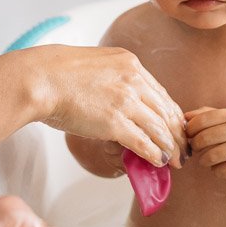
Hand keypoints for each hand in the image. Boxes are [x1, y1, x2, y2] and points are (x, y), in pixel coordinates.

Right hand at [16, 44, 186, 167]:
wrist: (40, 79)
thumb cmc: (57, 73)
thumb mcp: (96, 64)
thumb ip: (113, 78)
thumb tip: (120, 98)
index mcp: (131, 64)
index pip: (161, 94)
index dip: (173, 115)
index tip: (178, 128)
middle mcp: (134, 80)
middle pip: (166, 111)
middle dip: (178, 134)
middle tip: (184, 149)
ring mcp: (126, 100)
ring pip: (160, 128)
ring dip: (170, 148)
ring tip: (175, 161)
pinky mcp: (114, 121)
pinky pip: (143, 142)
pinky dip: (154, 154)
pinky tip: (159, 162)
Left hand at [185, 107, 225, 178]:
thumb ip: (207, 114)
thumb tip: (184, 117)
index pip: (201, 120)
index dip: (190, 129)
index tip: (190, 135)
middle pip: (202, 139)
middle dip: (196, 146)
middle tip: (198, 149)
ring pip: (209, 157)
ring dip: (204, 161)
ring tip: (208, 159)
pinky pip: (219, 171)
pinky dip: (217, 171)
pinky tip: (222, 166)